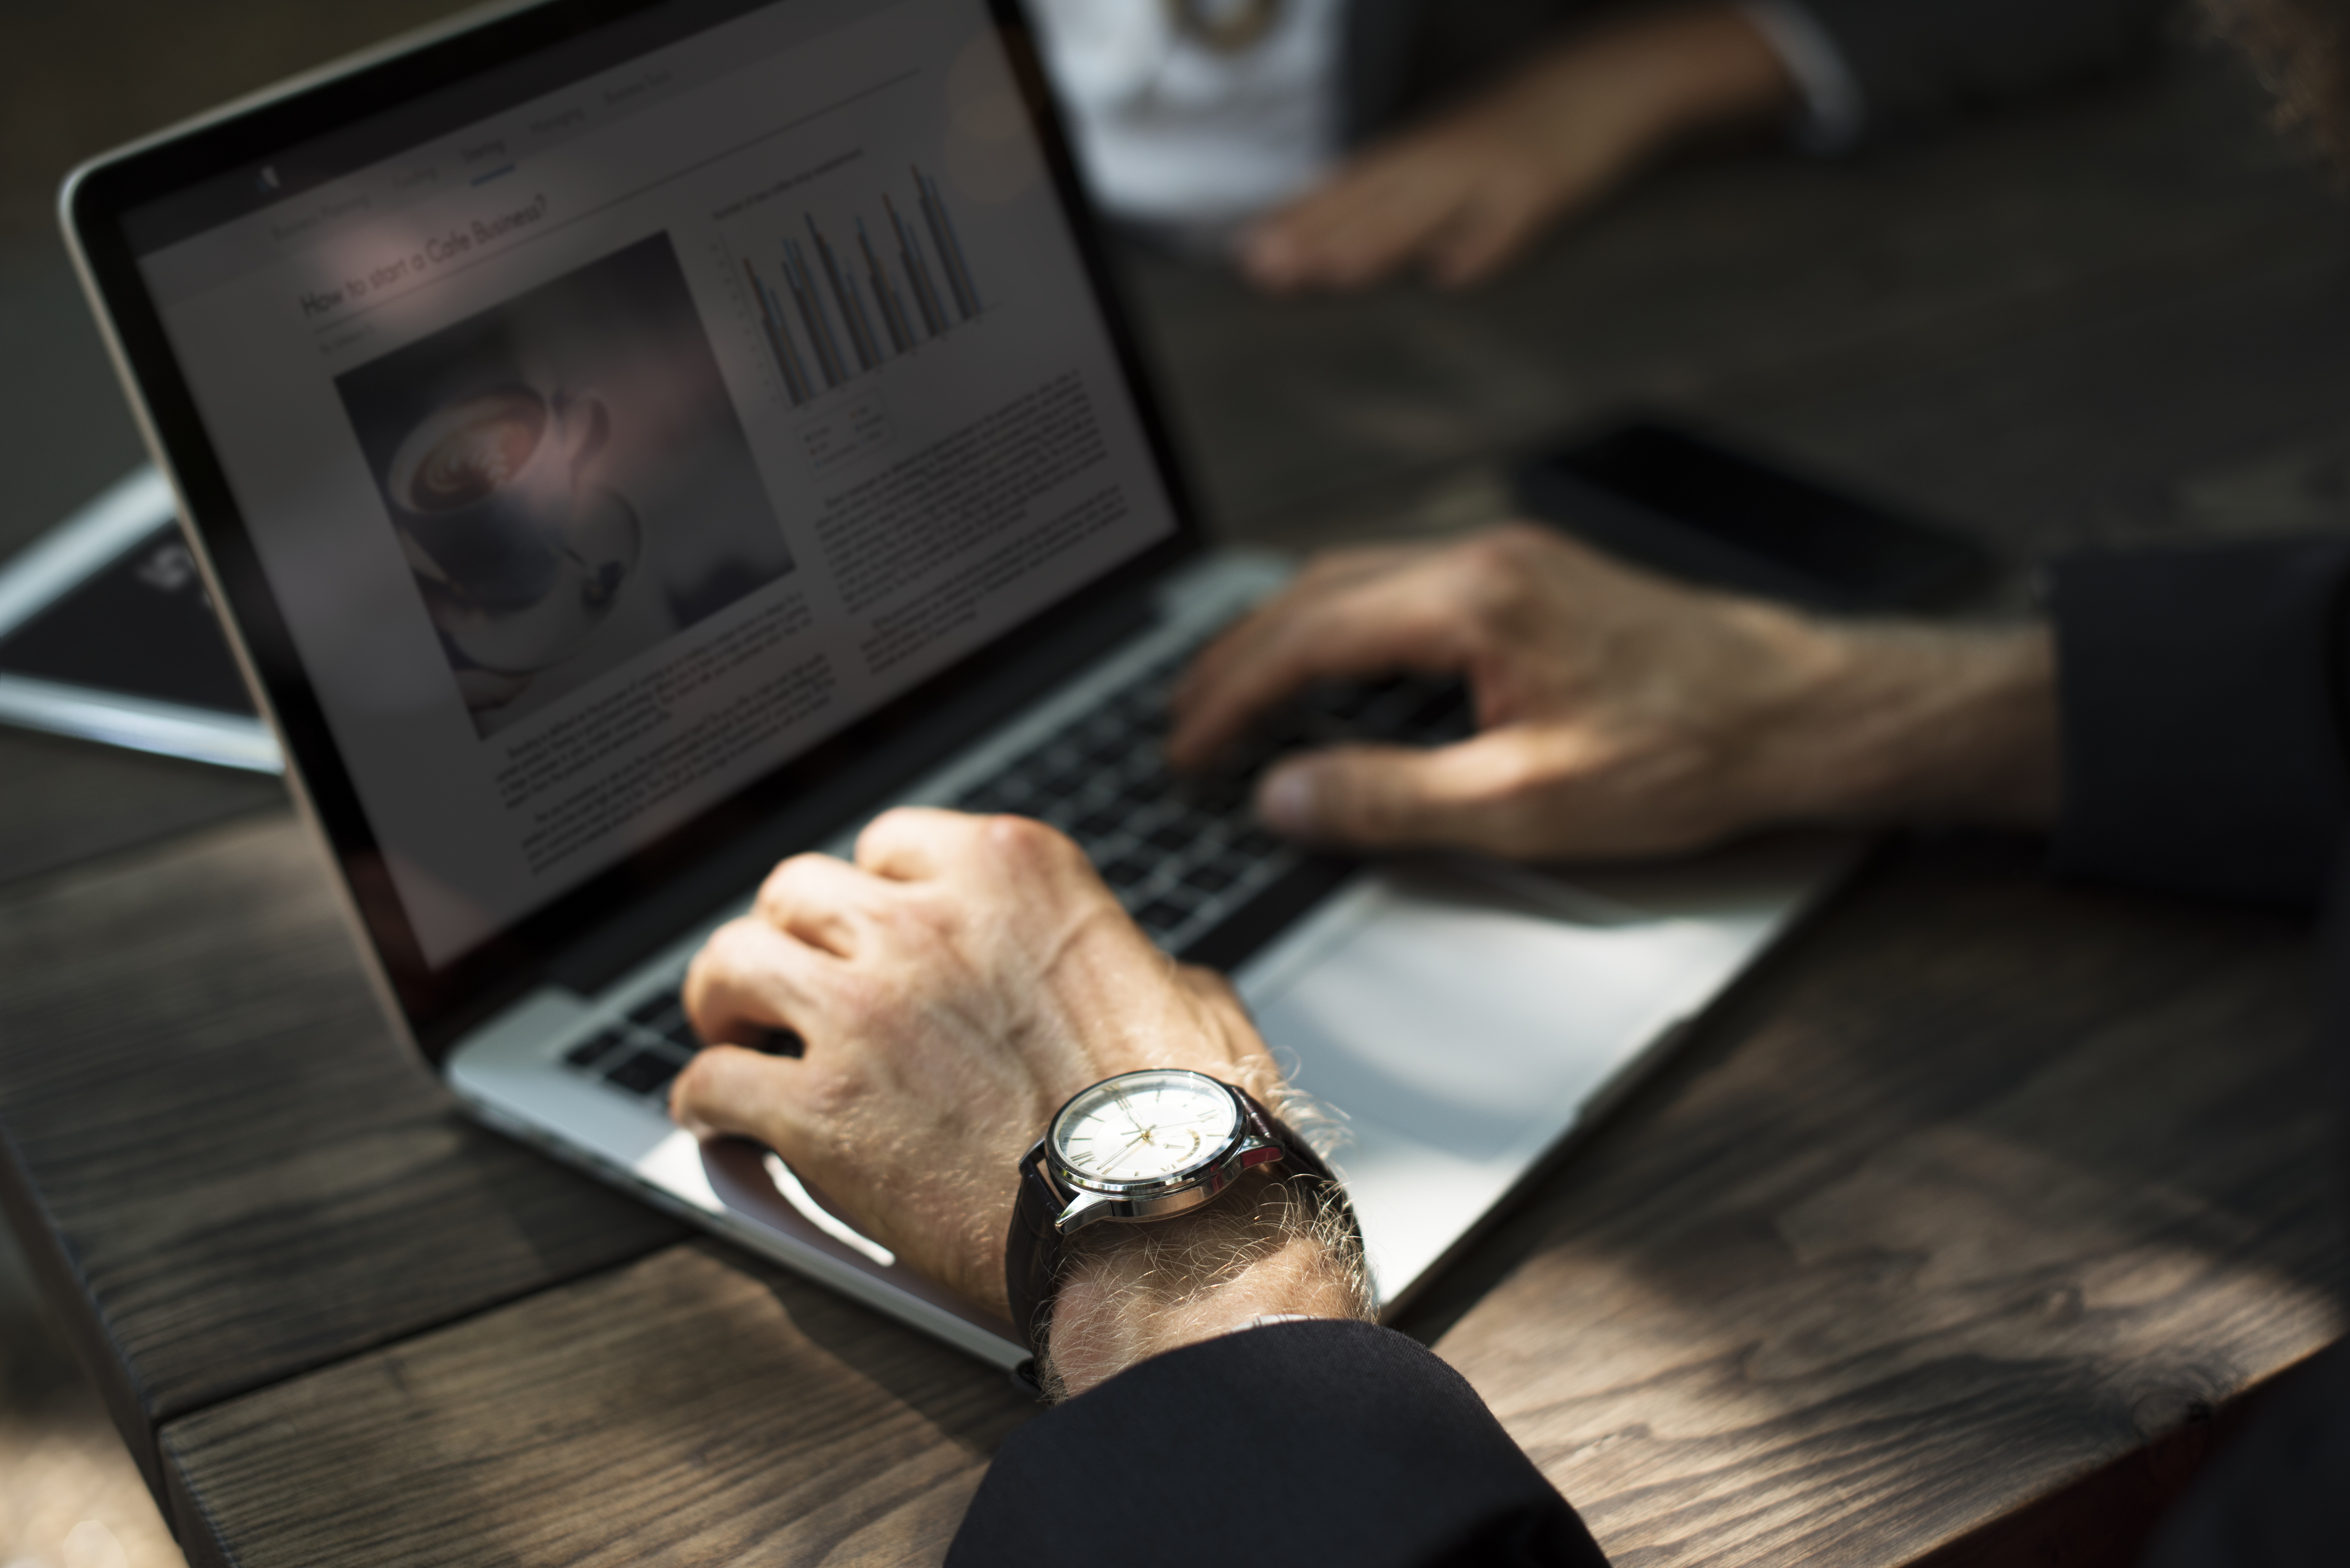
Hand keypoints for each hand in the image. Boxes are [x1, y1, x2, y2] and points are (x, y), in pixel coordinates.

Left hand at [669, 808, 1282, 1318]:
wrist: (1161, 1227)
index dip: (872, 895)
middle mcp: (924, 922)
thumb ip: (1129, 962)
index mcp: (1011, 873)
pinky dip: (706, 1102)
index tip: (869, 932)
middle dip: (789, 939)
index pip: (891, 844)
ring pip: (729, 964)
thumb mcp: (1186, 994)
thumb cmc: (1187, 1125)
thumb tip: (1138, 974)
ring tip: (734, 1036)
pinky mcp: (819, 1112)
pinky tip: (718, 1120)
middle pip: (795, 892)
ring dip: (726, 1002)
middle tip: (789, 985)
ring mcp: (863, 1013)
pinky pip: (710, 1082)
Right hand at [1168, 526, 2059, 858]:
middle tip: (1182, 724)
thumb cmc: (1689, 754)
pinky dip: (1340, 628)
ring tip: (1235, 698)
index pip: (1308, 636)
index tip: (1184, 747)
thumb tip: (1285, 795)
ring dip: (1284, 635)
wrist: (1805, 712)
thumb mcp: (1529, 804)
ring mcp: (1508, 560)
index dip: (1230, 695)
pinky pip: (1400, 588)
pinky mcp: (1531, 580)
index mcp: (1474, 600)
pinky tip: (1333, 672)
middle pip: (1315, 591)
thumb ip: (1394, 800)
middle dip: (1236, 657)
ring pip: (1354, 580)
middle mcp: (1482, 559)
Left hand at [1238, 4, 1793, 291]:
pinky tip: (1452, 278)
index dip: (1300, 218)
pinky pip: (1513, 223)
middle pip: (1374, 200)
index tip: (1249, 250)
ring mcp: (1498, 171)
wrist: (1611, 74)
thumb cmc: (1528, 117)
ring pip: (1430, 210)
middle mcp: (1450, 155)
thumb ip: (1403, 184)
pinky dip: (1485, 248)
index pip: (1350, 185)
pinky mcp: (1549, 188)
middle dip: (1317, 236)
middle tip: (1265, 269)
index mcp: (1425, 147)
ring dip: (1380, 242)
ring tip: (1331, 274)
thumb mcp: (1455, 141)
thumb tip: (1337, 219)